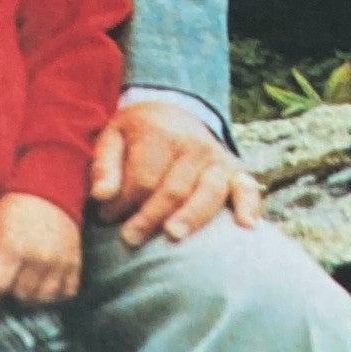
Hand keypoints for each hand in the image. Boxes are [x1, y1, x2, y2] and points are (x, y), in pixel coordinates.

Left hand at [0, 193, 81, 311]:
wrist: (52, 188)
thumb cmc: (14, 205)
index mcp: (13, 248)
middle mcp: (38, 259)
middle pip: (19, 295)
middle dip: (5, 294)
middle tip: (0, 286)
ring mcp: (59, 263)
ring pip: (42, 298)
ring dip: (28, 297)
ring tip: (20, 286)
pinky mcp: (75, 263)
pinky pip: (66, 292)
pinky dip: (53, 295)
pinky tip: (41, 286)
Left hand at [89, 100, 262, 247]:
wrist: (172, 111)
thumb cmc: (136, 134)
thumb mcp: (111, 139)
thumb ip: (103, 167)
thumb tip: (101, 196)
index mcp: (160, 135)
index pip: (142, 179)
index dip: (122, 203)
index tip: (105, 217)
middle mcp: (193, 146)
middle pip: (173, 189)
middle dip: (149, 217)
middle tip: (129, 239)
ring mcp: (218, 159)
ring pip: (208, 193)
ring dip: (191, 217)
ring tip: (173, 235)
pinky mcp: (235, 171)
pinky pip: (247, 189)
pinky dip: (249, 207)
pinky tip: (246, 226)